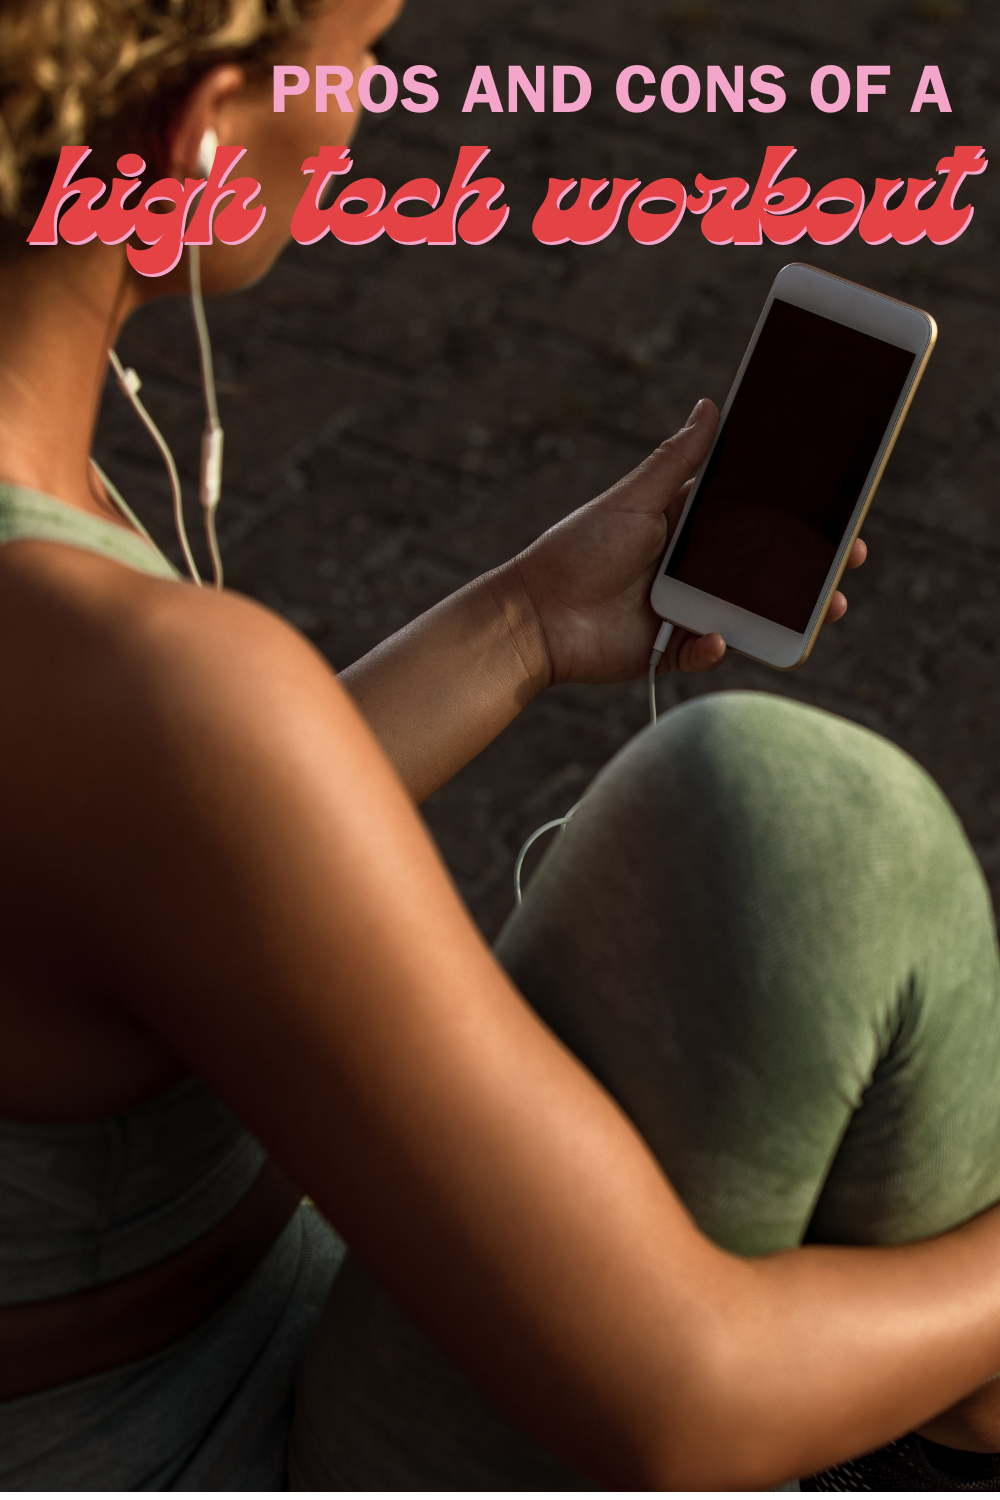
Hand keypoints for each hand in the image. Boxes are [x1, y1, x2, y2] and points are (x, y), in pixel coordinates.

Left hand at [507, 399, 866, 686]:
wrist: (535, 615)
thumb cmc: (577, 549)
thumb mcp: (633, 499)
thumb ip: (676, 460)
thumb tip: (710, 405)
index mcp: (686, 527)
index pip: (751, 517)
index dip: (793, 515)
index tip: (835, 509)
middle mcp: (691, 568)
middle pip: (762, 566)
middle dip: (808, 565)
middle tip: (849, 559)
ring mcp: (684, 610)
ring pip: (748, 611)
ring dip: (787, 611)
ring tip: (827, 607)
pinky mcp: (670, 650)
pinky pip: (706, 651)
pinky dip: (714, 646)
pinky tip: (716, 636)